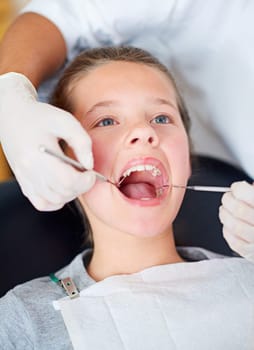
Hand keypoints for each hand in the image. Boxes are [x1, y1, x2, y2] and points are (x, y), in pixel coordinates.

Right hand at [0, 73, 95, 210]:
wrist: (13, 117)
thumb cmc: (40, 117)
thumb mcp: (64, 121)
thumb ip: (81, 141)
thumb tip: (90, 165)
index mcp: (37, 155)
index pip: (66, 181)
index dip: (85, 181)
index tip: (92, 172)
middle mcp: (28, 171)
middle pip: (62, 193)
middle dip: (81, 187)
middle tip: (86, 174)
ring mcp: (25, 180)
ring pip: (54, 201)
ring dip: (71, 193)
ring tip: (75, 177)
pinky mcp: (24, 184)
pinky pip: (43, 204)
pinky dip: (57, 200)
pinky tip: (63, 187)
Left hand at [219, 181, 253, 261]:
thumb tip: (243, 187)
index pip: (244, 193)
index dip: (237, 189)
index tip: (236, 188)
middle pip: (238, 209)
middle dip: (228, 200)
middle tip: (228, 198)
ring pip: (234, 226)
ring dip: (225, 215)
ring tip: (225, 210)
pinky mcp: (252, 253)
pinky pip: (234, 242)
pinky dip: (227, 231)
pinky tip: (229, 225)